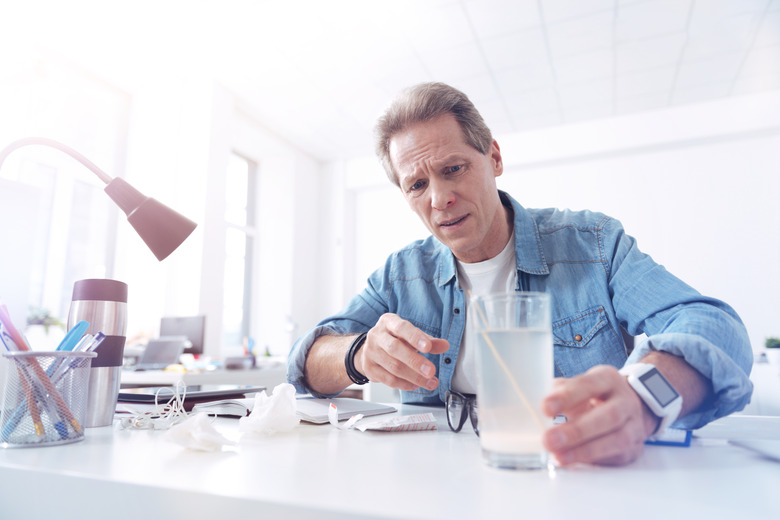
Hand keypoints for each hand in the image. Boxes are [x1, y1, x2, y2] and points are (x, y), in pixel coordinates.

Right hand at [354, 313, 448, 391]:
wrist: (371, 348)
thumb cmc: (394, 339)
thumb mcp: (411, 335)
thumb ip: (428, 340)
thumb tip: (445, 345)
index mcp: (388, 322)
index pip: (401, 328)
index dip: (415, 337)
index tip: (428, 347)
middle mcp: (377, 336)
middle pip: (395, 349)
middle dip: (415, 361)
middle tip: (431, 371)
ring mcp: (371, 352)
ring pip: (393, 367)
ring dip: (414, 377)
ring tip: (429, 382)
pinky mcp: (369, 368)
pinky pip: (388, 379)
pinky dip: (404, 384)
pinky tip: (415, 385)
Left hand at [541, 365, 659, 465]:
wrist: (630, 406)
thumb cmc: (595, 395)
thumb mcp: (579, 385)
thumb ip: (560, 393)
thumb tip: (535, 406)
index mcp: (608, 379)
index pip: (589, 385)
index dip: (567, 397)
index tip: (545, 408)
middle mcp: (626, 401)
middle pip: (608, 416)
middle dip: (577, 430)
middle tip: (549, 440)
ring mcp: (634, 426)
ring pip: (616, 440)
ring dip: (585, 451)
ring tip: (559, 457)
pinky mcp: (634, 448)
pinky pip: (617, 457)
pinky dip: (594, 461)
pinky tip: (574, 462)